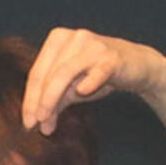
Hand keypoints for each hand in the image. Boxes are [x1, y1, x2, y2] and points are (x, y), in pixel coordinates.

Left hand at [22, 28, 165, 134]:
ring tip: (47, 120)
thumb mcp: (72, 90)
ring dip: (53, 98)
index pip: (37, 72)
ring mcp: (93, 45)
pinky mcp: (113, 57)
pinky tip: (83, 92)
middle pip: (48, 73)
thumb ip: (54, 104)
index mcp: (59, 40)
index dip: (29, 99)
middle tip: (35, 125)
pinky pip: (97, 71)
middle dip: (39, 102)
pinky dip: (89, 81)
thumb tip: (39, 126)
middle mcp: (74, 38)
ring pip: (65, 73)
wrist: (137, 67)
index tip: (27, 122)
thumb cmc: (99, 74)